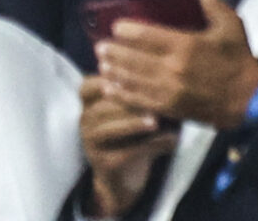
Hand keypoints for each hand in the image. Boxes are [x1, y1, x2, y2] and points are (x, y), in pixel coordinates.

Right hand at [77, 76, 175, 216]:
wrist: (123, 181)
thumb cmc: (131, 138)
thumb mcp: (129, 114)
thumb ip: (135, 96)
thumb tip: (164, 77)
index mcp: (88, 105)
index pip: (89, 85)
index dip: (108, 79)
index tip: (134, 77)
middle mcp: (85, 121)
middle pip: (103, 105)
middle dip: (129, 100)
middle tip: (154, 98)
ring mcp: (91, 142)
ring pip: (110, 128)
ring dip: (134, 122)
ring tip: (156, 121)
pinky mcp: (104, 163)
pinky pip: (127, 152)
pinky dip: (151, 146)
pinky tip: (172, 141)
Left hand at [96, 0, 257, 128]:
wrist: (252, 101)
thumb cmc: (239, 61)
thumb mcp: (231, 25)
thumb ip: (213, 4)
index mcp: (185, 45)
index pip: (143, 35)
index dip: (124, 30)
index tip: (116, 27)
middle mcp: (173, 68)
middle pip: (131, 58)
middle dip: (112, 51)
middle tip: (101, 46)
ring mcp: (170, 90)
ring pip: (131, 79)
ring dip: (113, 71)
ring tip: (102, 64)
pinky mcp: (171, 108)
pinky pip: (139, 101)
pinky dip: (121, 94)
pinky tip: (110, 88)